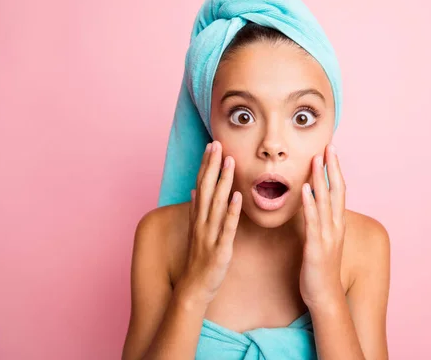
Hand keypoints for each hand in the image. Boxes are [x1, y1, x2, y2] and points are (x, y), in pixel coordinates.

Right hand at [176, 140, 241, 304]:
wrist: (194, 287)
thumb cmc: (199, 259)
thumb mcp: (197, 231)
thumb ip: (196, 211)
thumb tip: (194, 192)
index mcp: (198, 216)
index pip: (201, 184)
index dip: (206, 164)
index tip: (211, 145)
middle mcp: (201, 222)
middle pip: (206, 188)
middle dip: (212, 165)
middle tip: (217, 143)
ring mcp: (210, 234)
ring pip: (216, 203)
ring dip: (223, 181)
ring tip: (230, 161)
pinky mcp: (220, 248)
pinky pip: (227, 227)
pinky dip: (231, 211)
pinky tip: (237, 196)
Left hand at [299, 143, 346, 309]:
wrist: (325, 296)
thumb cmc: (321, 268)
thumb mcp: (322, 240)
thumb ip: (318, 221)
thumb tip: (311, 204)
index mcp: (336, 224)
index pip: (338, 191)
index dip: (335, 170)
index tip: (331, 150)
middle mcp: (335, 227)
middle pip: (336, 191)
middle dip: (332, 167)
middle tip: (329, 146)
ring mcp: (327, 236)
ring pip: (325, 202)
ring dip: (320, 179)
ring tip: (316, 159)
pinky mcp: (316, 247)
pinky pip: (312, 221)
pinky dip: (309, 204)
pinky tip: (304, 189)